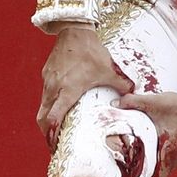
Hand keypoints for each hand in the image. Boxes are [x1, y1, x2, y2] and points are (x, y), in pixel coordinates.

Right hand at [38, 26, 133, 147]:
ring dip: (47, 119)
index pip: (54, 116)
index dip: (52, 132)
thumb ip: (121, 86)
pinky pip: (45, 94)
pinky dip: (49, 105)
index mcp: (68, 90)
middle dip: (46, 132)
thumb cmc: (92, 52)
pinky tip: (59, 108)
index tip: (55, 144)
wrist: (74, 32)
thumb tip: (133, 96)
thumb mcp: (109, 71)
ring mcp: (48, 81)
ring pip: (42, 106)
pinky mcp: (47, 74)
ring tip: (55, 130)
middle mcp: (54, 88)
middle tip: (54, 144)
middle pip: (42, 116)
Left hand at [118, 91, 176, 176]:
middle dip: (143, 174)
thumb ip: (132, 102)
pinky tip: (148, 150)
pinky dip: (156, 160)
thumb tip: (115, 104)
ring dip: (150, 167)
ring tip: (136, 159)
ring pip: (162, 170)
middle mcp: (175, 156)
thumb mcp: (154, 102)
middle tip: (128, 167)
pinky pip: (166, 162)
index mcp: (169, 149)